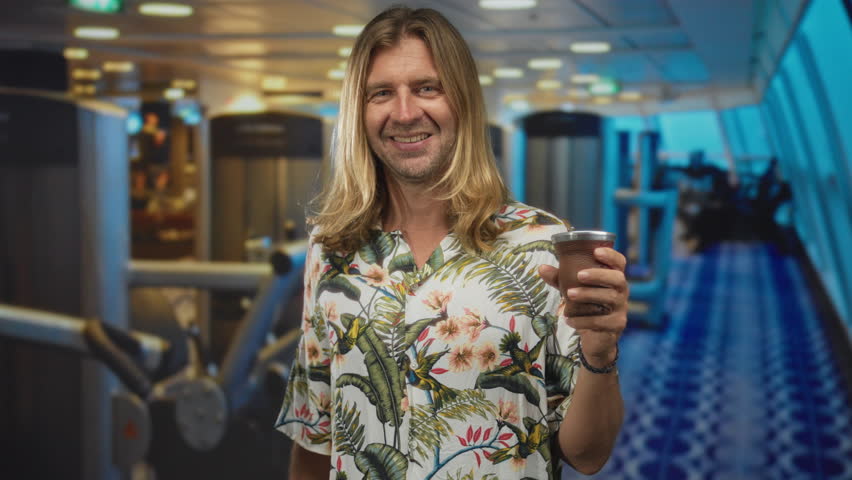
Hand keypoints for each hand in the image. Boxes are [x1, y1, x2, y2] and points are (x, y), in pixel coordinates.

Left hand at [539, 247, 628, 367]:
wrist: (595, 337)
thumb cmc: (586, 306)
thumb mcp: (572, 289)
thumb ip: (560, 278)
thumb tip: (542, 268)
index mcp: (613, 278)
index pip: (619, 262)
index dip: (611, 255)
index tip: (596, 251)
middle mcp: (621, 292)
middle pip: (618, 279)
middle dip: (599, 275)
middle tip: (579, 275)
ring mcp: (621, 309)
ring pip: (610, 298)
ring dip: (588, 295)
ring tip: (569, 294)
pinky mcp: (616, 325)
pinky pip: (602, 321)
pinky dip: (583, 320)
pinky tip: (568, 320)